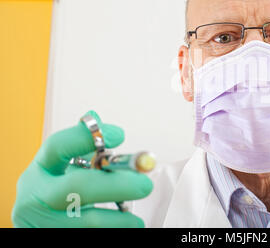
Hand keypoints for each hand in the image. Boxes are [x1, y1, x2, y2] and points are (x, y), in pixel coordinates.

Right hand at [12, 110, 152, 227]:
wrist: (42, 227)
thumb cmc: (59, 196)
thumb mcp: (66, 170)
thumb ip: (85, 148)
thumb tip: (103, 123)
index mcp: (40, 170)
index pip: (58, 145)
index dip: (87, 137)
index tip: (120, 135)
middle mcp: (35, 196)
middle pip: (78, 187)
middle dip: (116, 185)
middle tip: (145, 184)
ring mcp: (40, 223)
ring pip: (87, 221)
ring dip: (119, 219)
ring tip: (136, 219)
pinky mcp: (49, 238)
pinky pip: (88, 236)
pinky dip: (113, 230)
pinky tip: (125, 227)